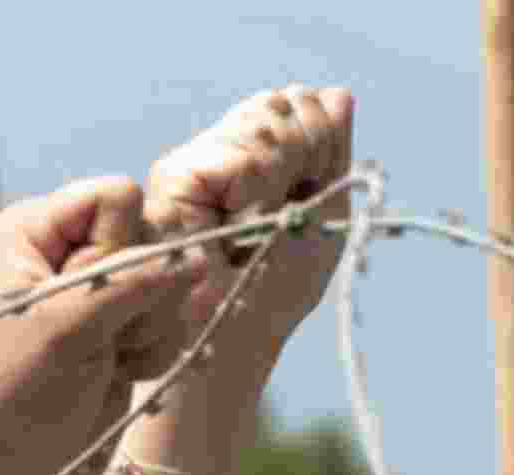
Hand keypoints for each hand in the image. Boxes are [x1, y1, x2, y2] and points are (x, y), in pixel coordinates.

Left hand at [0, 178, 203, 474]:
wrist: (10, 458)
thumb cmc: (19, 389)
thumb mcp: (72, 325)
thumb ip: (135, 285)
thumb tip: (199, 258)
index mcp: (38, 228)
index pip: (118, 196)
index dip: (123, 245)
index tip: (93, 296)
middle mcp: (72, 250)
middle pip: (154, 239)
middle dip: (144, 296)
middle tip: (106, 337)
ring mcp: (102, 290)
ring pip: (171, 285)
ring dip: (151, 331)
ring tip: (109, 359)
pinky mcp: (125, 326)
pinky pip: (173, 322)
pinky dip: (155, 352)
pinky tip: (120, 371)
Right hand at [142, 85, 353, 359]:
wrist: (227, 341)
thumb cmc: (269, 296)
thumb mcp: (320, 222)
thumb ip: (330, 157)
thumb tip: (339, 95)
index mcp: (256, 162)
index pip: (300, 107)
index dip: (321, 139)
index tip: (316, 193)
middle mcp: (222, 154)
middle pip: (284, 104)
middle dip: (308, 155)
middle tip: (292, 212)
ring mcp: (197, 162)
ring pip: (266, 119)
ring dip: (285, 175)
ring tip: (263, 223)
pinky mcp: (174, 178)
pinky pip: (239, 154)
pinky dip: (256, 187)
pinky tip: (242, 220)